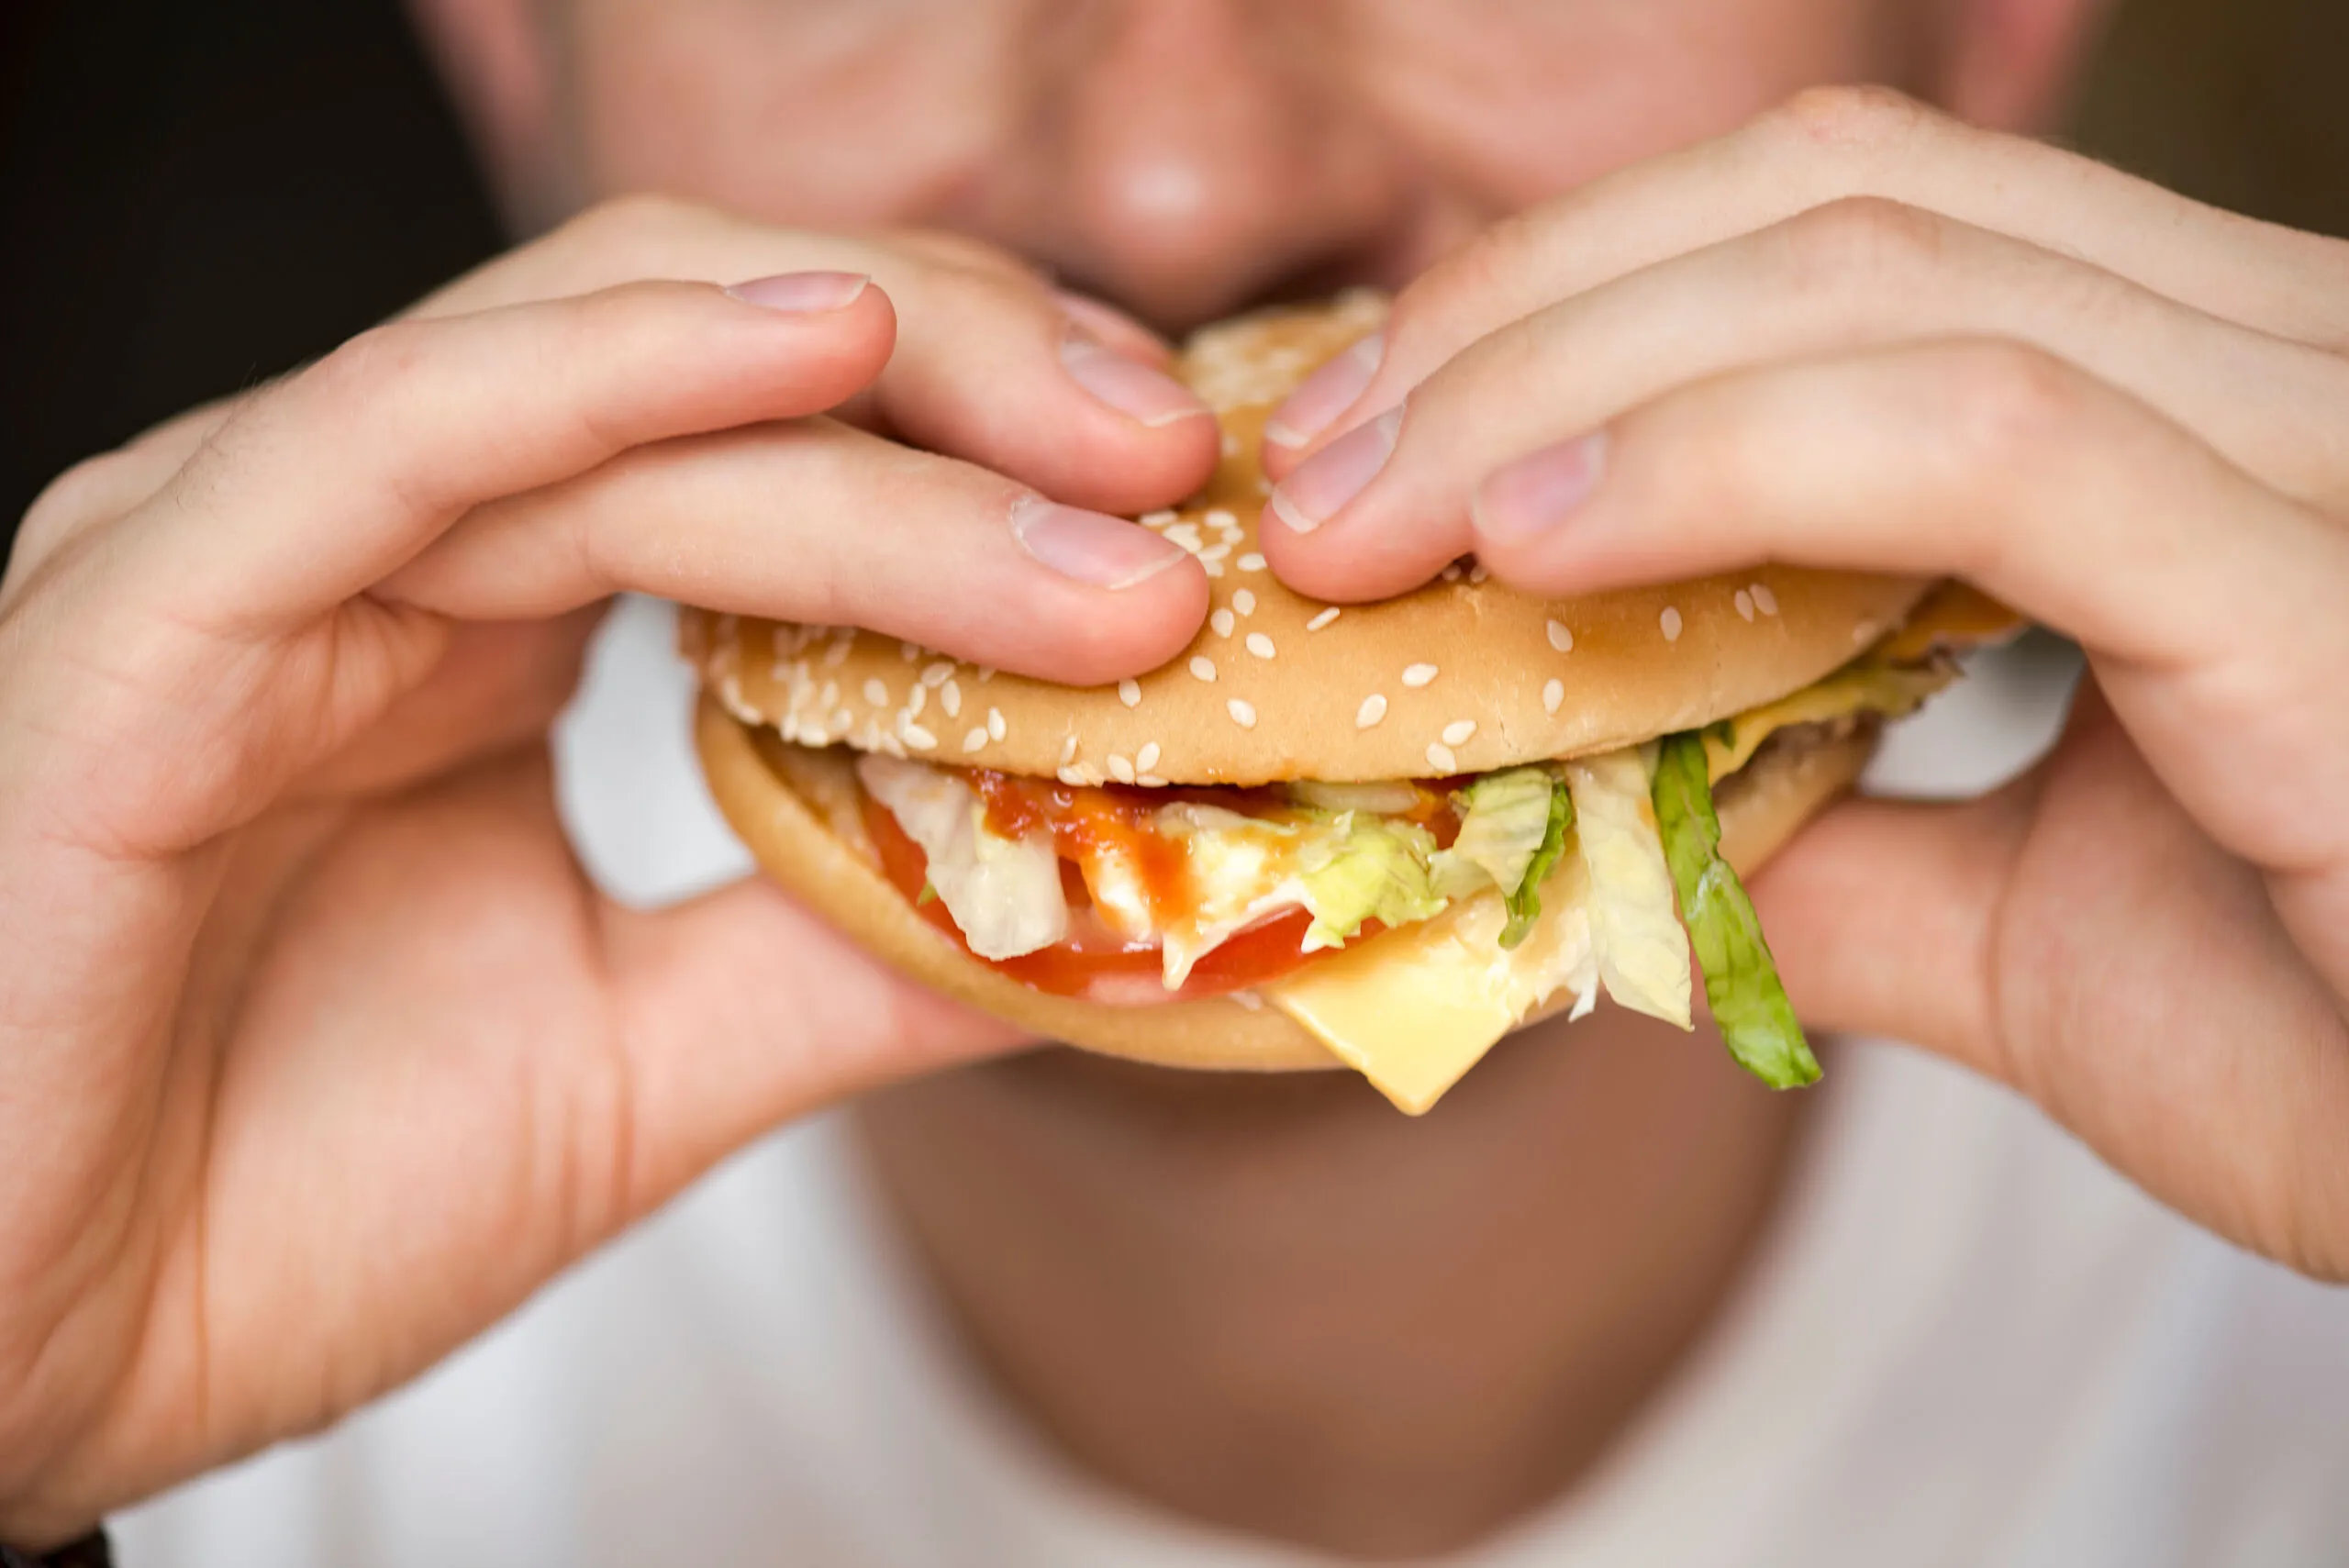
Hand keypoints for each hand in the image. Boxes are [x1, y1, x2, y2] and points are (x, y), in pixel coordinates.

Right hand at [0, 196, 1215, 1543]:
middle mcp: (384, 541)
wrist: (12, 1372)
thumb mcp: (640, 1059)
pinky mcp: (159, 602)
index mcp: (482, 616)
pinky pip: (411, 431)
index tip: (1181, 504)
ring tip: (1102, 460)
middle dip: (974, 380)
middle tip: (1184, 454)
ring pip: (612, 376)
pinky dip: (626, 368)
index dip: (984, 438)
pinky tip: (829, 345)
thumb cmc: (262, 1205)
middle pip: (716, 351)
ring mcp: (266, 545)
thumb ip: (846, 956)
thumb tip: (1101, 909)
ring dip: (884, 409)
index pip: (763, 435)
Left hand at [1258, 88, 2348, 1280]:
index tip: (1358, 450)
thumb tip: (1599, 818)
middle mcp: (2275, 358)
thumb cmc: (2342, 1040)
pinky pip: (1995, 439)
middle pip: (1828, 204)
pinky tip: (1535, 538)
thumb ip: (1820, 841)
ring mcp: (2319, 440)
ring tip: (1361, 520)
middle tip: (1304, 478)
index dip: (1565, 304)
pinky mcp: (2331, 582)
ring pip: (1881, 281)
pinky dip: (1724, 463)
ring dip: (1556, 385)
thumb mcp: (2013, 927)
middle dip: (1516, 322)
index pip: (1839, 233)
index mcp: (2195, 401)